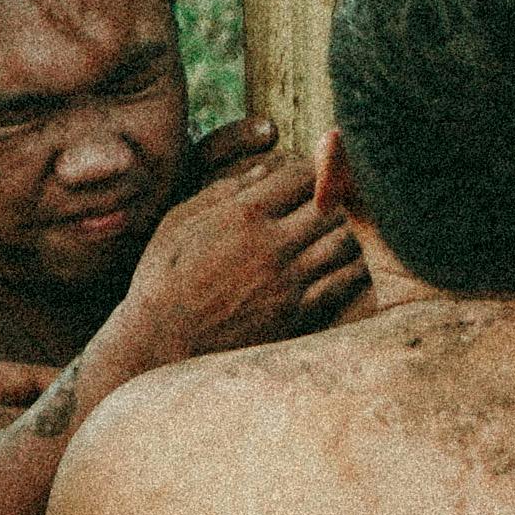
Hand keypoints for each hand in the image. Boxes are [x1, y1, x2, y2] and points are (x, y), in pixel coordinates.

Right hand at [108, 121, 365, 365]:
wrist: (160, 346)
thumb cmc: (162, 281)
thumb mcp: (177, 225)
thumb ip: (221, 192)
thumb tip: (263, 171)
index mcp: (242, 215)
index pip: (302, 175)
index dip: (316, 167)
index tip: (317, 172)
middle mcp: (271, 245)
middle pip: (334, 205)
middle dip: (342, 196)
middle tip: (342, 197)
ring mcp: (287, 282)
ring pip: (346, 243)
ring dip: (351, 230)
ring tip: (346, 229)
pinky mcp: (297, 316)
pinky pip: (343, 284)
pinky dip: (353, 268)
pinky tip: (349, 264)